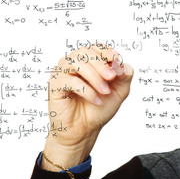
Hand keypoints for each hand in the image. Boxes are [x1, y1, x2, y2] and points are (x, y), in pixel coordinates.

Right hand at [42, 45, 132, 169]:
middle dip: (101, 64)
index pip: (95, 47)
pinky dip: (86, 90)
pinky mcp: (55, 85)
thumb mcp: (119, 91)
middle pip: (85, 52)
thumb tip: (123, 65)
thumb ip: (124, 76)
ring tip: (105, 91)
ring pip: (76, 63)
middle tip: (112, 77)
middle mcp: (73, 64)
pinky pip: (70, 81)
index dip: (106, 51)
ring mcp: (62, 73)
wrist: (84, 130)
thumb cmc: (99, 109)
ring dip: (94, 76)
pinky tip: (96, 100)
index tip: (117, 60)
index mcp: (87, 62)